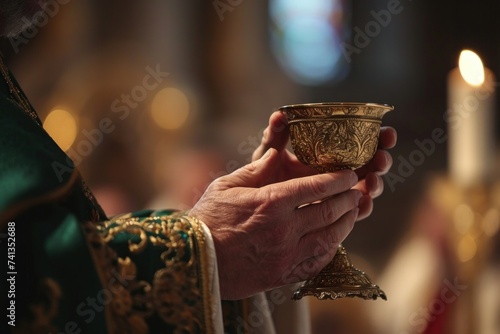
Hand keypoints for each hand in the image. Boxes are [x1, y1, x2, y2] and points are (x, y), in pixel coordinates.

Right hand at [189, 150, 360, 299]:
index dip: (339, 179)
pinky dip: (332, 248)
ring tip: (352, 212)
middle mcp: (284, 229)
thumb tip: (275, 154)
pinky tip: (334, 239)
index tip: (349, 174)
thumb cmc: (207, 219)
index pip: (317, 186)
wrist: (196, 260)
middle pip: (330, 211)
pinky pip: (318, 261)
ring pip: (330, 237)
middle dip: (349, 198)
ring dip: (346, 222)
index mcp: (271, 202)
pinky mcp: (284, 275)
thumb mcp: (227, 186)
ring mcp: (286, 255)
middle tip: (356, 190)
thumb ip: (255, 169)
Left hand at [253, 111, 396, 220]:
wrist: (257, 206)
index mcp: (331, 152)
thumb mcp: (268, 154)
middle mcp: (341, 172)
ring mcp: (340, 193)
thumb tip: (279, 115)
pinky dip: (362, 207)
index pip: (362, 141)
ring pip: (368, 188)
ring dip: (375, 184)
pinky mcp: (336, 213)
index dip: (379, 136)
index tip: (387, 132)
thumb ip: (275, 136)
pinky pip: (355, 212)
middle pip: (372, 164)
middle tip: (382, 158)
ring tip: (372, 181)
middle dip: (382, 160)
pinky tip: (362, 203)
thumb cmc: (266, 174)